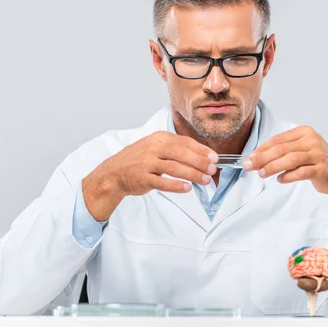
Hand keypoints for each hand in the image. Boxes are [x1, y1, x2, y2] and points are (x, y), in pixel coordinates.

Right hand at [82, 131, 217, 220]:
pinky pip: (161, 182)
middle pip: (181, 153)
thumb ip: (175, 149)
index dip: (201, 150)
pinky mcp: (142, 178)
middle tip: (212, 169)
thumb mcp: (154, 147)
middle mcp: (153, 148)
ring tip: (204, 180)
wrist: (113, 173)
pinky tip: (187, 188)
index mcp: (158, 138)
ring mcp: (146, 163)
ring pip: (174, 168)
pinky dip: (176, 185)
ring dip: (192, 174)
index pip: (184, 142)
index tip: (213, 157)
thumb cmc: (138, 161)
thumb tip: (201, 156)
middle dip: (199, 162)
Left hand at [244, 126, 327, 206]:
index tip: (250, 157)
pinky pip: (301, 172)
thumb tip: (257, 157)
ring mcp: (318, 154)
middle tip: (249, 165)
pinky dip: (288, 176)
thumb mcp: (301, 150)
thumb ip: (282, 151)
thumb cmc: (318, 161)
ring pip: (290, 159)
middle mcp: (311, 141)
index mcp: (304, 132)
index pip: (278, 139)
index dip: (262, 148)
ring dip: (272, 167)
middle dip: (262, 157)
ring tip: (261, 174)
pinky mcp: (322, 169)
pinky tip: (280, 179)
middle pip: (281, 149)